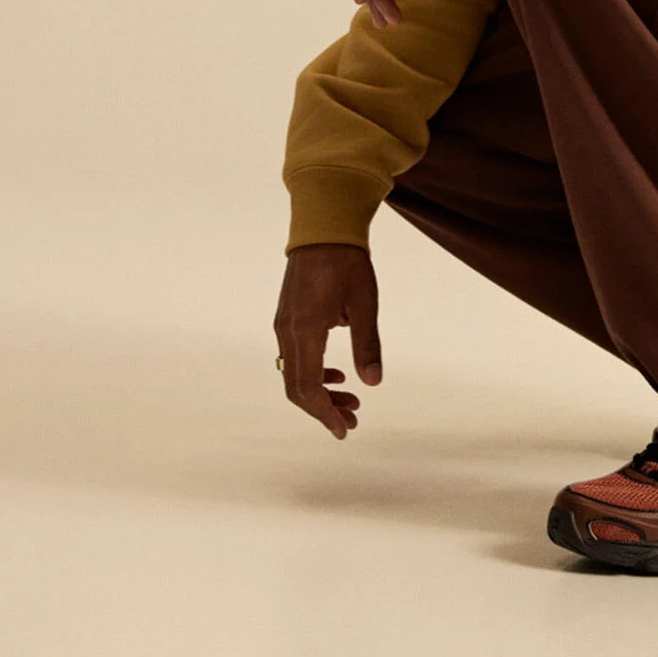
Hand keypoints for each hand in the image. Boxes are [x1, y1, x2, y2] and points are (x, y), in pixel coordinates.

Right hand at [273, 244, 381, 438]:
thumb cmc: (348, 262)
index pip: (307, 388)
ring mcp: (284, 324)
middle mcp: (287, 331)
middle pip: (296, 388)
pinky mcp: (287, 317)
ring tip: (351, 398)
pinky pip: (294, 356)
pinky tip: (337, 373)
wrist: (323, 228)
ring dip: (320, 391)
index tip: (345, 429)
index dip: (325, 413)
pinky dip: (313, 372)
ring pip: (295, 373)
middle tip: (352, 420)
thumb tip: (373, 383)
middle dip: (323, 409)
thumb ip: (367, 345)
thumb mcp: (364, 304)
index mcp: (305, 330)